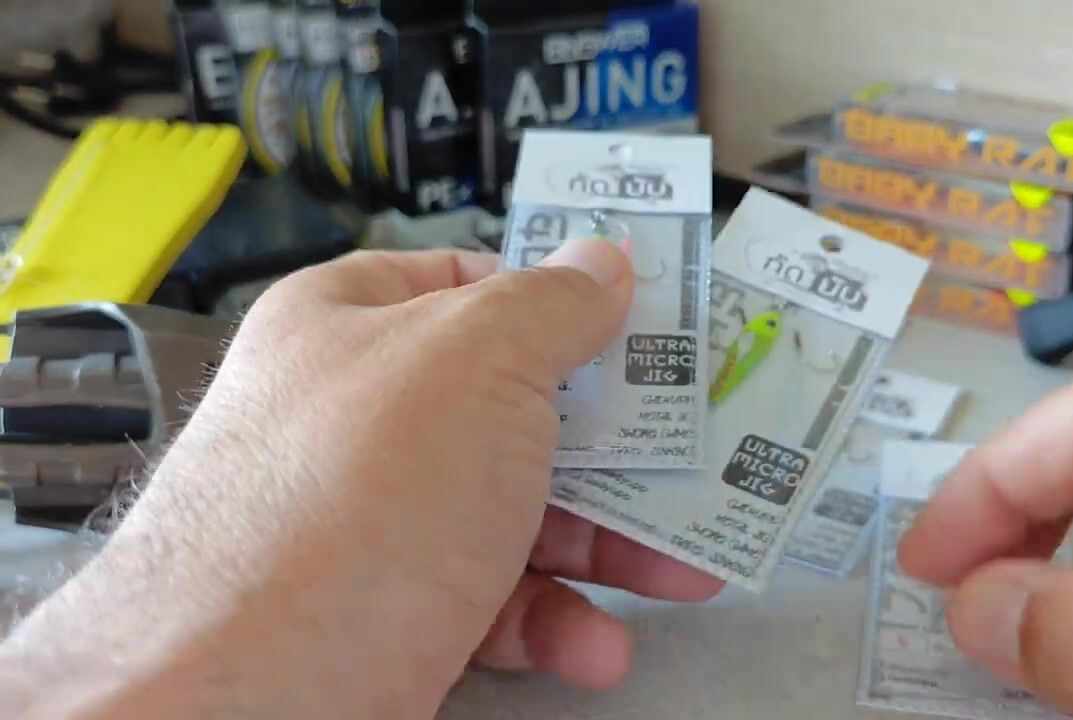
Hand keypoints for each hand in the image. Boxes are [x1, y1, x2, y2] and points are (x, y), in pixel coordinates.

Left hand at [1, 241, 721, 719]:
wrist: (246, 697)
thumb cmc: (350, 501)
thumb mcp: (474, 363)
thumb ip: (551, 304)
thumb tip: (601, 261)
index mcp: (353, 325)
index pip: (469, 283)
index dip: (560, 298)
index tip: (643, 327)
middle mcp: (358, 421)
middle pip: (513, 409)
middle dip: (614, 442)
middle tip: (694, 454)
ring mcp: (371, 525)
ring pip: (514, 515)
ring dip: (606, 547)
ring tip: (680, 573)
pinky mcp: (389, 618)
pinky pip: (491, 602)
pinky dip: (551, 622)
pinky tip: (593, 645)